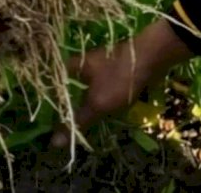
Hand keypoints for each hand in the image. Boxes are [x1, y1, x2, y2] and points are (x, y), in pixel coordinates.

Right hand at [52, 18, 192, 146]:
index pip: (54, 84)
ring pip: (87, 87)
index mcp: (74, 66)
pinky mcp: (116, 69)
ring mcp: (101, 64)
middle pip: (70, 87)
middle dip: (70, 106)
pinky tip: (103, 110)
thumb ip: (77, 121)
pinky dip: (101, 99)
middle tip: (67, 126)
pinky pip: (102, 87)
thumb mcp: (97, 103)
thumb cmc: (119, 78)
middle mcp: (84, 63)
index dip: (50, 102)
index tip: (48, 120)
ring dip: (86, 103)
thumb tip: (54, 142)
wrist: (152, 57)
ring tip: (84, 122)